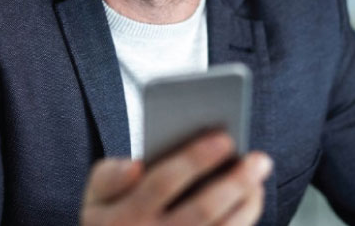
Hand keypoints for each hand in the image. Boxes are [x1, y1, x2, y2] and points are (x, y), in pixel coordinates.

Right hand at [80, 131, 273, 225]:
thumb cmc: (111, 221)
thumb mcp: (94, 199)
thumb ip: (109, 176)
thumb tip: (135, 165)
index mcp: (123, 217)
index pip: (163, 183)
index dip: (195, 159)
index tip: (225, 138)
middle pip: (201, 210)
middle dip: (234, 182)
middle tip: (259, 158)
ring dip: (246, 205)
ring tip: (258, 178)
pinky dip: (242, 221)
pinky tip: (250, 200)